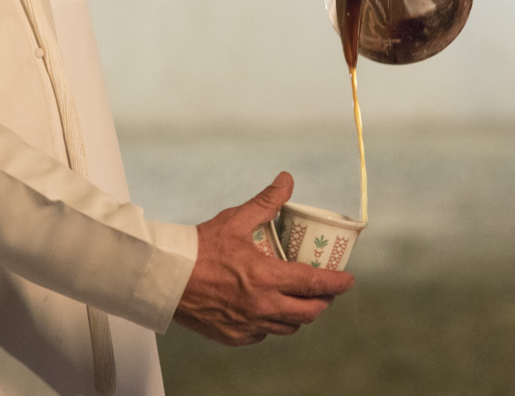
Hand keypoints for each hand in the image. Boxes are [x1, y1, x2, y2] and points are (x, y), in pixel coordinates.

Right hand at [173, 172, 354, 345]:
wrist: (165, 276)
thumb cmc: (199, 248)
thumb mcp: (236, 220)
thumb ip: (266, 202)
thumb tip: (286, 180)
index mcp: (267, 278)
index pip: (316, 284)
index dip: (338, 283)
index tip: (348, 280)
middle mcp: (263, 306)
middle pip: (309, 313)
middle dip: (323, 302)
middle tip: (326, 291)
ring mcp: (249, 324)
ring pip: (288, 327)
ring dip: (299, 315)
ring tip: (299, 301)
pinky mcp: (234, 336)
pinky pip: (263, 334)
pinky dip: (271, 324)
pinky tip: (267, 310)